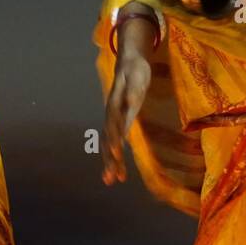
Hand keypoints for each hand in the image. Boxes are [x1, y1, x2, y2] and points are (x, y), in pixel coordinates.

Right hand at [101, 48, 151, 184]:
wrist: (128, 63)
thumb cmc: (135, 70)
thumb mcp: (137, 76)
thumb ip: (133, 91)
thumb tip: (130, 103)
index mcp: (115, 104)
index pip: (114, 125)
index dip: (116, 139)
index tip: (118, 154)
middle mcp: (110, 115)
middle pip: (109, 140)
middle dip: (111, 159)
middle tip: (113, 178)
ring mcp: (111, 120)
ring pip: (108, 144)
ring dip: (110, 163)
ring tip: (111, 180)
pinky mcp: (115, 124)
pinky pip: (112, 143)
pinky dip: (113, 158)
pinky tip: (116, 172)